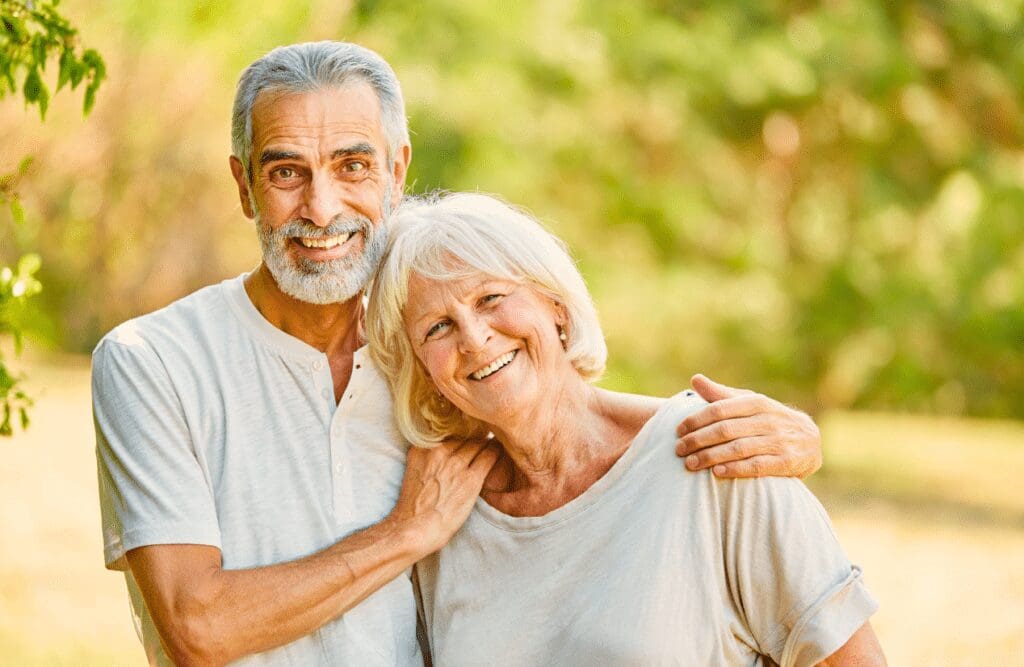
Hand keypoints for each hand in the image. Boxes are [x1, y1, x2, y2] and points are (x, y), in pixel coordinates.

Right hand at [388, 439, 499, 552]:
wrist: (414, 529)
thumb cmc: (414, 507)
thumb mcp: (414, 472)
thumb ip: (426, 458)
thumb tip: (441, 452)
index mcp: (422, 449)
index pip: (448, 433)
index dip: (460, 436)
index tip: (468, 437)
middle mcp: (439, 452)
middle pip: (464, 436)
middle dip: (474, 438)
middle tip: (484, 440)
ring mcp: (455, 465)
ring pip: (478, 443)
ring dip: (487, 444)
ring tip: (496, 445)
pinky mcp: (470, 479)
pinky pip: (489, 457)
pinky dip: (496, 454)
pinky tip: (500, 454)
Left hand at [675, 374, 821, 478]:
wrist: (810, 441)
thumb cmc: (769, 419)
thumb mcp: (749, 403)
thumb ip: (722, 395)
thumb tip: (694, 379)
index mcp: (757, 403)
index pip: (720, 409)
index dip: (696, 420)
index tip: (678, 430)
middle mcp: (768, 420)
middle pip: (725, 430)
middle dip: (698, 440)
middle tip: (678, 449)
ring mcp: (778, 441)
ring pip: (738, 448)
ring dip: (710, 457)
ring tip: (690, 464)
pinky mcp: (786, 462)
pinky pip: (757, 466)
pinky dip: (735, 469)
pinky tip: (716, 472)